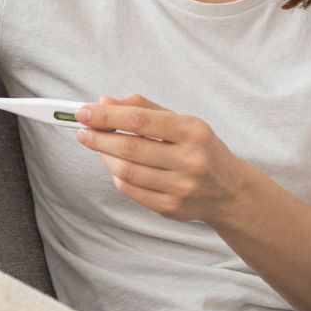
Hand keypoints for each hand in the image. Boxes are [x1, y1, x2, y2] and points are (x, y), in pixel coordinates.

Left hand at [76, 95, 248, 223]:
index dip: (106, 116)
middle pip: (129, 147)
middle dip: (98, 137)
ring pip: (126, 171)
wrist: (229, 190)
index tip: (84, 113)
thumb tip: (104, 102)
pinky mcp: (171, 208)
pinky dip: (117, 176)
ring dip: (105, 157)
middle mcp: (189, 160)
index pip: (140, 120)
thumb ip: (143, 109)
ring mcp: (180, 187)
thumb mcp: (181, 121)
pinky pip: (131, 190)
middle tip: (81, 131)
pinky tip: (116, 165)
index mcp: (192, 131)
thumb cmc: (200, 148)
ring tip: (98, 146)